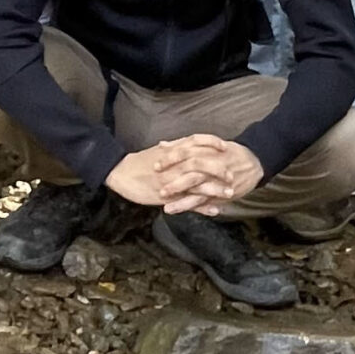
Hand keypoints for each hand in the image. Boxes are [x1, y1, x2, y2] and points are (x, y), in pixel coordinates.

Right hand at [106, 135, 263, 213]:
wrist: (122, 173)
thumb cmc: (139, 163)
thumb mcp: (157, 152)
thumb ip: (172, 148)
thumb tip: (183, 144)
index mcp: (173, 151)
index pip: (196, 142)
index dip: (212, 143)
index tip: (226, 146)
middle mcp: (175, 164)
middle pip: (201, 163)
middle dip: (219, 168)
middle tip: (233, 174)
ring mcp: (173, 180)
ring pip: (198, 184)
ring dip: (215, 189)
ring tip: (229, 193)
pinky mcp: (168, 196)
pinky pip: (189, 202)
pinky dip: (202, 207)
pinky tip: (215, 210)